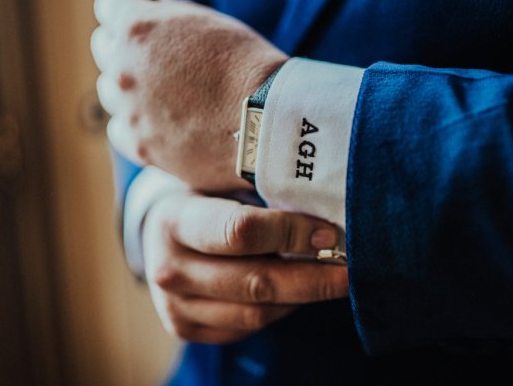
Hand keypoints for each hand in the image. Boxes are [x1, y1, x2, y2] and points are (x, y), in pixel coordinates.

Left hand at [92, 0, 287, 191]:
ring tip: (165, 90)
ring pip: (110, 90)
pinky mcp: (141, 147)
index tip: (153, 3)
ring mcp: (130, 112)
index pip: (111, 3)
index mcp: (137, 29)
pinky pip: (119, 129)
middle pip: (105, 46)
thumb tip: (155, 14)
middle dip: (129, 42)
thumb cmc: (248, 68)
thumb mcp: (209, 22)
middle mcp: (123, 70)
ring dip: (130, 84)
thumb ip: (170, 18)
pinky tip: (160, 120)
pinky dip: (134, 122)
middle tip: (160, 50)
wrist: (267, 124)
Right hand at [143, 190, 347, 343]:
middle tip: (350, 270)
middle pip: (255, 283)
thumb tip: (326, 211)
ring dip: (299, 297)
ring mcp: (174, 306)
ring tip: (325, 277)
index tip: (330, 234)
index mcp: (175, 221)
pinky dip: (278, 311)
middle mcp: (168, 269)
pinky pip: (247, 328)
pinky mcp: (185, 328)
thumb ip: (262, 196)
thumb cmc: (204, 200)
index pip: (240, 232)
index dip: (291, 234)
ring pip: (257, 313)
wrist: (162, 233)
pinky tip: (292, 291)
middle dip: (312, 278)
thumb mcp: (220, 184)